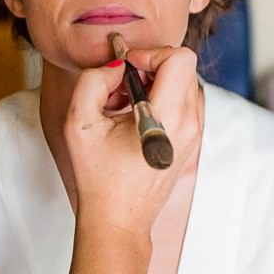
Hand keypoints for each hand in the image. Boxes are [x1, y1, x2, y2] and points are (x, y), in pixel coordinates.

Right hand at [62, 45, 202, 236]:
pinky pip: (182, 102)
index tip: (127, 68)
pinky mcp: (190, 139)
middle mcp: (190, 123)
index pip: (181, 58)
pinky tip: (133, 119)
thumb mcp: (79, 123)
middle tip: (120, 90)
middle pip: (182, 67)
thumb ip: (93, 81)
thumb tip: (116, 66)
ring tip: (123, 107)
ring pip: (183, 83)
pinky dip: (159, 99)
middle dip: (149, 68)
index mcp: (169, 118)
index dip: (151, 53)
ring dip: (153, 84)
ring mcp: (194, 132)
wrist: (118, 219)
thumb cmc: (98, 178)